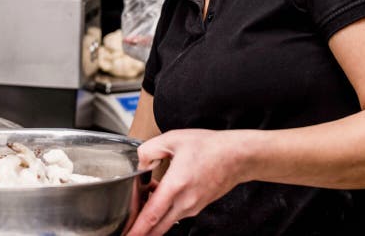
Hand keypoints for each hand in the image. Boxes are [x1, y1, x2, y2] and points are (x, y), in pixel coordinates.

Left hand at [124, 129, 248, 235]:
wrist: (237, 156)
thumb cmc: (209, 147)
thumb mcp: (173, 139)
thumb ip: (150, 149)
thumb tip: (141, 162)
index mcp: (176, 185)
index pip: (152, 215)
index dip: (137, 228)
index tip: (127, 235)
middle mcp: (185, 202)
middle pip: (158, 227)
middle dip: (141, 232)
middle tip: (127, 232)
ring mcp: (193, 207)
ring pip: (166, 221)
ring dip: (152, 217)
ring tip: (142, 202)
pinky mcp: (198, 206)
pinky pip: (176, 213)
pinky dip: (164, 210)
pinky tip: (159, 194)